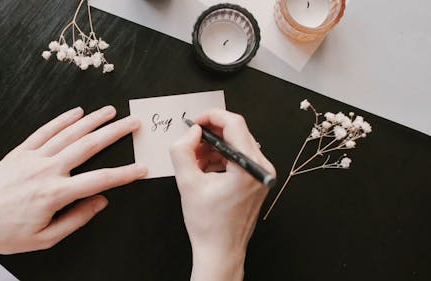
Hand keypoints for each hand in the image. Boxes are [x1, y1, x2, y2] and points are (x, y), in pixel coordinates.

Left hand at [0, 106, 146, 263]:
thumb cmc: (8, 233)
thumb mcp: (47, 237)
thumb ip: (77, 218)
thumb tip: (101, 201)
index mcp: (56, 193)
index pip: (99, 179)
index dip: (124, 174)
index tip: (141, 168)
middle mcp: (47, 170)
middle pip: (88, 146)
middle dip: (114, 132)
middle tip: (132, 122)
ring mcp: (33, 157)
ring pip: (68, 133)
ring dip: (92, 120)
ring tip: (111, 111)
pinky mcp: (20, 152)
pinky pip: (44, 131)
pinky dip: (61, 120)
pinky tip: (76, 112)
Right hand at [170, 109, 275, 280]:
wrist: (220, 250)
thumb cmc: (209, 225)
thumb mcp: (187, 183)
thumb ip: (183, 151)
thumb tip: (190, 132)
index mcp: (250, 168)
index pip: (234, 124)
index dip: (211, 116)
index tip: (195, 122)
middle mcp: (261, 168)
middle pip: (236, 132)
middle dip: (210, 134)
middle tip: (190, 142)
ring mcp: (261, 174)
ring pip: (235, 144)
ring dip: (213, 147)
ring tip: (195, 162)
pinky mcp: (256, 180)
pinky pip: (237, 158)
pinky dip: (220, 158)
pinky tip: (204, 170)